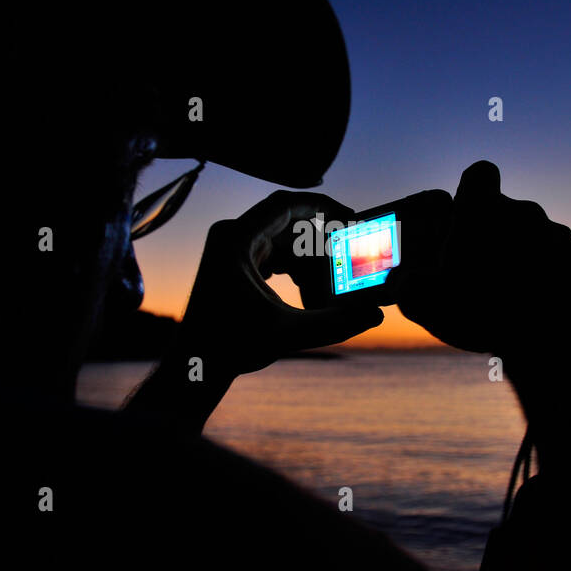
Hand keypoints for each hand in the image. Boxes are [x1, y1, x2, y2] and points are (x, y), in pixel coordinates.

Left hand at [173, 190, 384, 378]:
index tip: (350, 216)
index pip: (285, 204)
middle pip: (286, 221)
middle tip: (348, 253)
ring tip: (329, 281)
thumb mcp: (288, 334)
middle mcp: (230, 237)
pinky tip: (308, 291)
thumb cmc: (230, 348)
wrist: (194, 366)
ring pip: (281, 239)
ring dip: (308, 256)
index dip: (322, 206)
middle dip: (319, 238)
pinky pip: (272, 252)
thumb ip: (335, 323)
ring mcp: (230, 249)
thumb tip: (375, 315)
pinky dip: (294, 266)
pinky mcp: (234, 264)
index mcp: (236, 240)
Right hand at [396, 161, 570, 356]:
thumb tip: (401, 282)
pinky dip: (551, 278)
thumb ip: (405, 284)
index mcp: (485, 210)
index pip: (479, 175)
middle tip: (479, 272)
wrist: (553, 341)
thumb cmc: (483, 313)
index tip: (463, 218)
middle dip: (494, 235)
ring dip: (523, 258)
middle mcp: (526, 212)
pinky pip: (561, 262)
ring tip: (510, 297)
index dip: (470, 193)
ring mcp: (560, 236)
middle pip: (506, 212)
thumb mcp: (424, 303)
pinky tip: (540, 307)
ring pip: (535, 238)